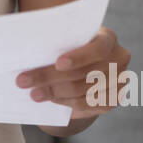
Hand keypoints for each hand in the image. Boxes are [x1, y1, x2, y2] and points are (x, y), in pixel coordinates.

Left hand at [16, 25, 131, 120]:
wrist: (86, 65)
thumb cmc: (72, 46)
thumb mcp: (68, 37)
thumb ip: (57, 40)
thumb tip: (29, 48)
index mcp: (108, 38)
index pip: (97, 49)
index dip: (78, 57)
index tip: (58, 63)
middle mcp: (118, 59)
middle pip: (84, 73)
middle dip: (50, 77)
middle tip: (23, 81)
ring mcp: (118, 82)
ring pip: (82, 91)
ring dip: (54, 93)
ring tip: (33, 93)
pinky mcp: (113, 100)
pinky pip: (86, 105)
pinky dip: (65, 103)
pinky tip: (49, 99)